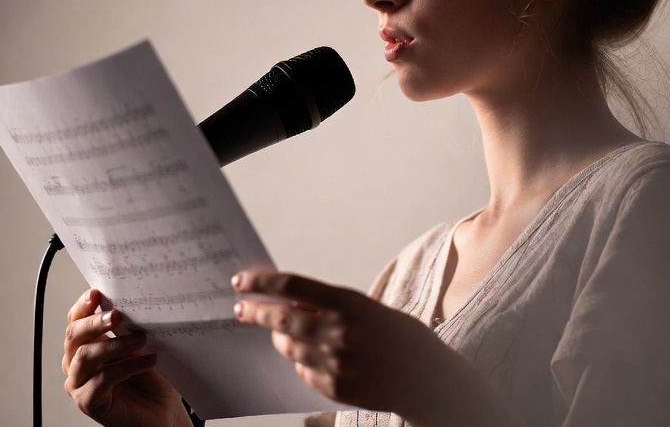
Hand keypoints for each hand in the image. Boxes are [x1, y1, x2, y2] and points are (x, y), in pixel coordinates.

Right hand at [62, 289, 190, 426]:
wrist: (161, 412)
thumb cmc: (151, 378)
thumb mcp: (141, 345)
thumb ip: (131, 326)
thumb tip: (136, 301)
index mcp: (87, 344)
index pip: (76, 320)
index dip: (83, 306)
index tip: (97, 293)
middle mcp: (77, 363)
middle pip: (73, 336)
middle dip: (95, 322)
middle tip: (118, 315)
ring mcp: (79, 384)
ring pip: (85, 356)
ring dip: (114, 344)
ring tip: (140, 339)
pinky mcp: (88, 402)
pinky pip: (102, 380)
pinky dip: (127, 367)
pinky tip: (148, 361)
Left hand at [231, 270, 453, 416]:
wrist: (429, 379)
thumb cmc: (401, 337)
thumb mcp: (369, 308)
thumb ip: (331, 305)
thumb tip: (292, 301)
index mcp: (350, 304)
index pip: (292, 287)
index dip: (262, 282)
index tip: (242, 280)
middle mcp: (339, 333)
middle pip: (281, 319)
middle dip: (255, 312)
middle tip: (240, 308)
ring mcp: (335, 363)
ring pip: (288, 347)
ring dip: (278, 337)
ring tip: (278, 332)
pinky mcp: (334, 388)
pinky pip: (303, 371)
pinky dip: (300, 361)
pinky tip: (309, 355)